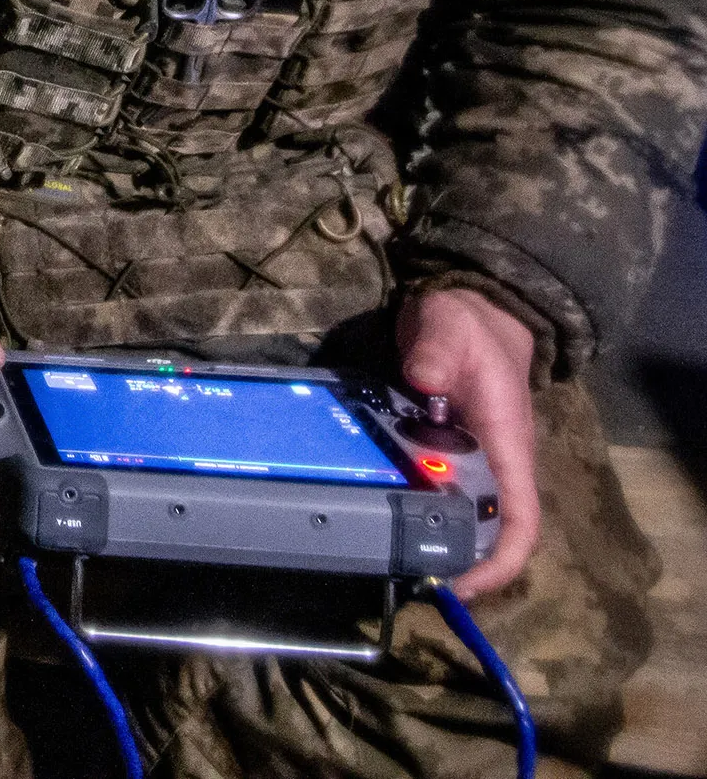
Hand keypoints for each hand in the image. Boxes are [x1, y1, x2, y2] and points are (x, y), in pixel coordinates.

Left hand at [396, 287, 541, 600]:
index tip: (464, 586)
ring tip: (390, 560)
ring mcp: (467, 459)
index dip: (500, 560)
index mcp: (507, 446)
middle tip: (412, 582)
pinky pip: (431, 490)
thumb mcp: (450, 328)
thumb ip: (438, 351)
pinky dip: (412, 508)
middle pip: (489, 530)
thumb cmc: (466, 325)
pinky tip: (377, 518)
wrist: (467, 311)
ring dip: (433, 540)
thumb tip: (424, 378)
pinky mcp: (439, 449)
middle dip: (460, 562)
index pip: (520, 518)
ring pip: (458, 515)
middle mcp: (493, 462)